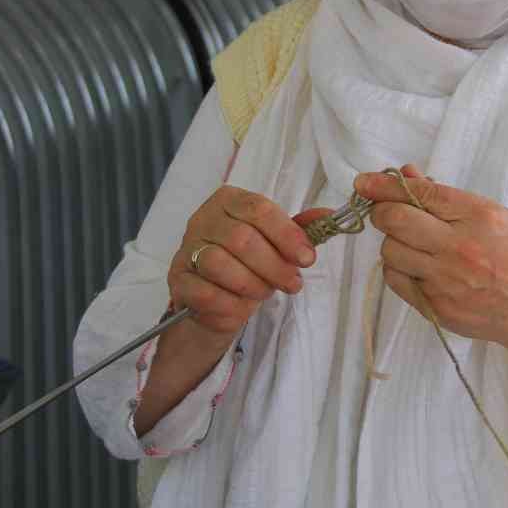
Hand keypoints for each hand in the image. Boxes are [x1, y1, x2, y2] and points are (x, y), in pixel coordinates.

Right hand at [135, 187, 325, 436]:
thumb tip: (331, 216)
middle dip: (274, 266)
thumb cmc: (249, 262)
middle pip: (241, 238)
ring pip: (220, 264)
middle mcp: (203, 218)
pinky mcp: (177, 279)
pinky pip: (205, 292)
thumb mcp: (277, 242)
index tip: (307, 259)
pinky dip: (231, 304)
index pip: (259, 209)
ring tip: (265, 292)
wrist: (216, 298)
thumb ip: (301, 229)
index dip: (287, 235)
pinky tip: (242, 307)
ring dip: (252, 285)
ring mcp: (186, 248)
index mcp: (229, 200)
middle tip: (292, 284)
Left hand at [355, 166, 507, 389]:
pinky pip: (395, 279)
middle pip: (395, 220)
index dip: (385, 185)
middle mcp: (459, 246)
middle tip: (386, 212)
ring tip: (414, 244)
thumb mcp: (492, 215)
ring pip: (390, 250)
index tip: (363, 182)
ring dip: (394, 242)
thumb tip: (406, 176)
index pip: (421, 194)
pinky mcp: (435, 305)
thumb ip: (446, 197)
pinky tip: (415, 265)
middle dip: (382, 211)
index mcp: (478, 216)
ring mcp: (446, 279)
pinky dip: (398, 267)